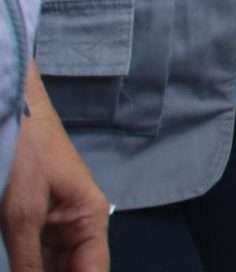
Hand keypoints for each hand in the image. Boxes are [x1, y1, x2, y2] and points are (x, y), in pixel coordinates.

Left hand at [2, 69, 110, 271]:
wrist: (12, 112)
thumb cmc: (27, 156)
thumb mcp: (23, 215)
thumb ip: (28, 263)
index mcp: (90, 219)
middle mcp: (79, 225)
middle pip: (75, 270)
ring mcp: (56, 224)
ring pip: (53, 266)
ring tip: (22, 270)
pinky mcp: (34, 221)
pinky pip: (35, 256)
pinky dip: (29, 268)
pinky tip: (19, 270)